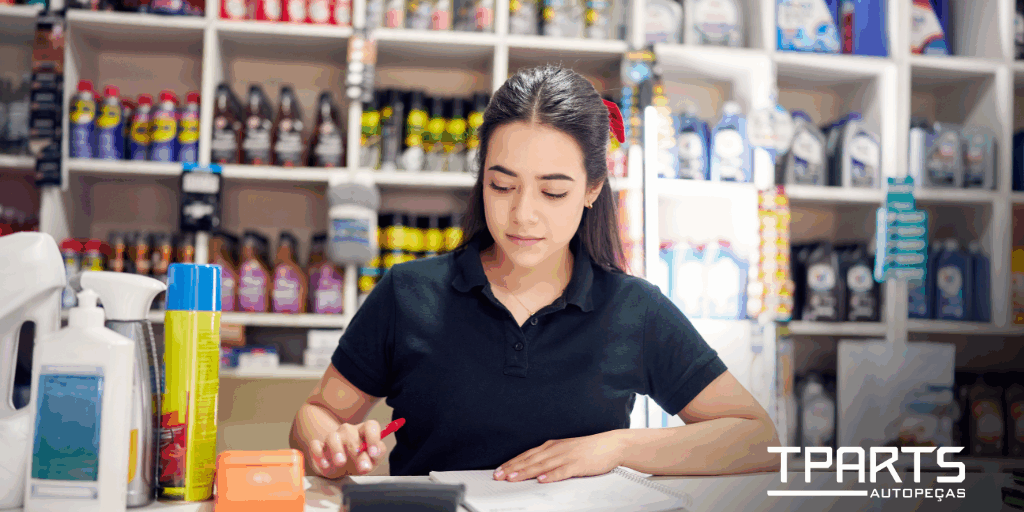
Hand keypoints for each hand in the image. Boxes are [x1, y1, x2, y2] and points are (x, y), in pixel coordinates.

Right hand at [307, 420, 388, 478]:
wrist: (341, 470)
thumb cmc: (359, 461)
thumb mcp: (372, 460)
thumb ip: (377, 455)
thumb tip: (376, 452)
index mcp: (363, 431)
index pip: (370, 426)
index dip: (373, 438)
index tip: (374, 453)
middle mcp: (348, 431)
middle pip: (351, 434)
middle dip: (357, 451)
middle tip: (363, 467)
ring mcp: (333, 437)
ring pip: (332, 437)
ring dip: (337, 450)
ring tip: (341, 462)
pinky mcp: (319, 447)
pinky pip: (315, 445)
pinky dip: (319, 454)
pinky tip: (325, 465)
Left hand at [493, 431, 625, 483]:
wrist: (610, 445)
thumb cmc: (588, 449)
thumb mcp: (564, 451)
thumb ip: (549, 458)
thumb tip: (533, 469)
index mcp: (551, 446)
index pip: (527, 455)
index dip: (512, 463)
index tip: (499, 470)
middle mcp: (556, 450)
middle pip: (530, 460)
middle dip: (513, 468)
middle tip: (499, 475)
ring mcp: (566, 456)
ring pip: (542, 465)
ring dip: (526, 472)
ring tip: (513, 478)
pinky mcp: (578, 464)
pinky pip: (562, 471)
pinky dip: (551, 475)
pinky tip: (542, 479)